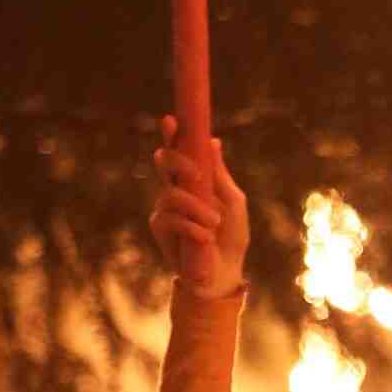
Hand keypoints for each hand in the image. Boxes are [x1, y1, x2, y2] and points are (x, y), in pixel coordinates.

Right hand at [150, 124, 248, 297]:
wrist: (225, 271)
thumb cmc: (231, 235)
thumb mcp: (232, 201)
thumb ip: (219, 174)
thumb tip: (212, 141)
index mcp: (193, 178)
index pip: (179, 150)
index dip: (172, 134)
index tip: (171, 119)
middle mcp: (175, 188)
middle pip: (164, 161)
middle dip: (178, 162)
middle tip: (196, 174)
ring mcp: (164, 207)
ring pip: (171, 194)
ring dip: (197, 209)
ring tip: (214, 224)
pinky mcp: (160, 228)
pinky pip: (170, 218)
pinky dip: (192, 227)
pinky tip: (205, 238)